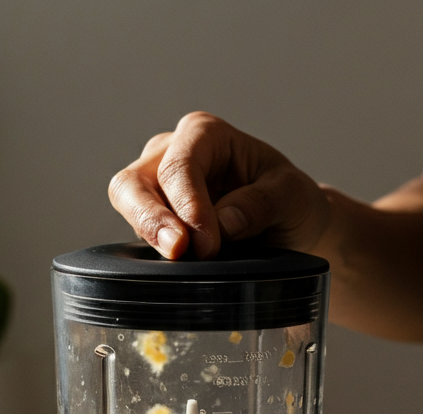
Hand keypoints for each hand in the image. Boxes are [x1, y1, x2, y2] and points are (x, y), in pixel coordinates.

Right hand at [108, 112, 330, 259]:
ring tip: (180, 262)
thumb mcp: (292, 196)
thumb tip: (223, 223)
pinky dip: (154, 252)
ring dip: (150, 235)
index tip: (210, 244)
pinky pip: (142, 235)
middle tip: (176, 251)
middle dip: (150, 218)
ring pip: (128, 206)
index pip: (179, 165)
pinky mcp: (159, 222)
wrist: (293, 229)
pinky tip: (179, 269)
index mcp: (206, 135)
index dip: (188, 205)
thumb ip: (260, 204)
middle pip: (134, 181)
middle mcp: (173, 154)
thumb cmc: (291, 203)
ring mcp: (160, 189)